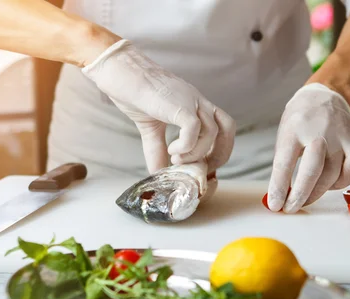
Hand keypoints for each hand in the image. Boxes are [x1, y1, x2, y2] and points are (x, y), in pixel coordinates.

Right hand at [81, 39, 235, 173]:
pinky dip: (186, 146)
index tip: (200, 166)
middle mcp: (199, 102)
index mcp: (196, 106)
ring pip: (212, 132)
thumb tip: (157, 174)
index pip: (222, 128)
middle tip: (198, 169)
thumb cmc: (135, 95)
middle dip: (218, 155)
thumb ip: (158, 150)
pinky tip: (171, 150)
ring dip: (196, 153)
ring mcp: (192, 101)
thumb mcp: (151, 129)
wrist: (121, 73)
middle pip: (227, 129)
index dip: (217, 150)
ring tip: (175, 158)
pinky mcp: (180, 104)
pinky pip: (194, 129)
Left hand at [267, 83, 349, 212]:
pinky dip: (339, 184)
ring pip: (332, 175)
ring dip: (317, 193)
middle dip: (300, 196)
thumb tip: (278, 196)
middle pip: (311, 171)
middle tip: (290, 209)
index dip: (279, 188)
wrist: (324, 97)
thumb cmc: (299, 122)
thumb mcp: (285, 135)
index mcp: (294, 129)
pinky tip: (328, 186)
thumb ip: (283, 163)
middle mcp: (318, 132)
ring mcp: (339, 136)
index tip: (275, 205)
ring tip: (305, 199)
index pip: (284, 163)